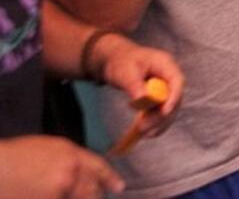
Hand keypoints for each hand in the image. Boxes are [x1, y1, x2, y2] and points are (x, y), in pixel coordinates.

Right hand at [0, 135, 123, 198]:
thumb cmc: (16, 156)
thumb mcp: (48, 148)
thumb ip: (69, 159)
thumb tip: (81, 172)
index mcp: (70, 155)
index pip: (98, 167)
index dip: (109, 178)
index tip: (118, 187)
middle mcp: (69, 174)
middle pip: (91, 190)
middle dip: (94, 195)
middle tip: (96, 197)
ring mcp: (58, 192)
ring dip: (79, 198)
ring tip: (72, 194)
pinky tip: (52, 196)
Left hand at [94, 33, 183, 138]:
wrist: (114, 59)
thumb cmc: (121, 61)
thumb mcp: (126, 72)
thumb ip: (135, 86)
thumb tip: (143, 101)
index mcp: (165, 64)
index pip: (177, 81)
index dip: (174, 97)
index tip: (164, 112)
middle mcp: (169, 75)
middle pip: (174, 97)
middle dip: (163, 115)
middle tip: (146, 128)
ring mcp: (165, 86)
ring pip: (169, 107)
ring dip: (159, 121)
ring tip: (146, 133)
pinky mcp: (158, 95)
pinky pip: (161, 110)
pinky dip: (155, 121)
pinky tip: (148, 132)